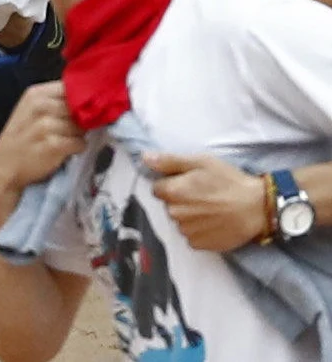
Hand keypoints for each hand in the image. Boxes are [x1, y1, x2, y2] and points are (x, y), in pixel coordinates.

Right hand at [0, 82, 85, 195]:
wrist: (5, 166)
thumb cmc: (22, 138)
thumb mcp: (31, 111)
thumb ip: (55, 102)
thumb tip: (88, 99)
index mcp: (36, 94)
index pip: (73, 86)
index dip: (83, 97)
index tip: (84, 107)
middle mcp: (40, 106)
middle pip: (80, 107)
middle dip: (81, 118)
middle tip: (71, 128)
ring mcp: (45, 125)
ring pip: (82, 126)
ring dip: (79, 135)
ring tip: (64, 140)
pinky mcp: (53, 144)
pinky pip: (80, 143)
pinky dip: (77, 148)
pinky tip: (65, 150)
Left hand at [147, 152, 267, 251]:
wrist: (258, 208)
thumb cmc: (230, 182)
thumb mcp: (201, 162)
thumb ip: (169, 161)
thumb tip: (144, 158)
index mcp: (172, 192)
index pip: (158, 188)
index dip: (172, 184)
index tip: (188, 184)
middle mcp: (175, 213)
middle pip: (169, 205)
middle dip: (181, 200)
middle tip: (203, 196)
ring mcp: (186, 231)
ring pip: (180, 221)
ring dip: (190, 217)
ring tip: (211, 210)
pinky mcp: (199, 244)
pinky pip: (191, 236)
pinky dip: (199, 230)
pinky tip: (214, 223)